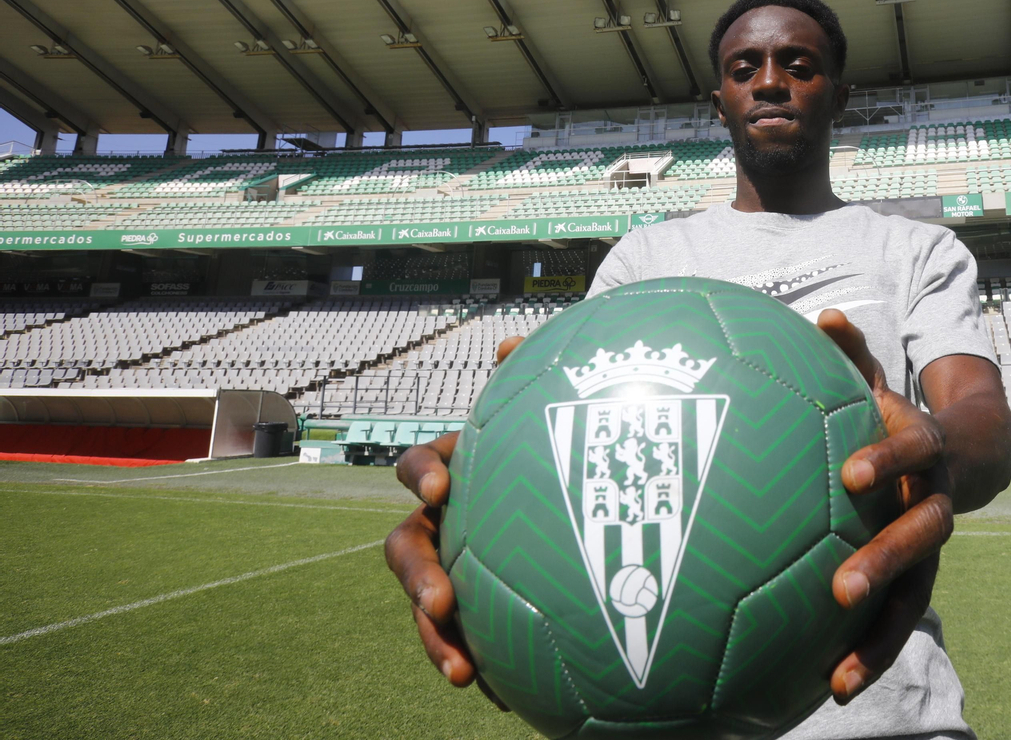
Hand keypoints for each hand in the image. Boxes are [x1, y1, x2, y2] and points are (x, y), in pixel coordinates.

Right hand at [383, 334, 525, 708]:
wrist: (574, 496)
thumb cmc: (552, 449)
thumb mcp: (548, 412)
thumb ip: (531, 377)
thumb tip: (510, 343)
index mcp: (453, 473)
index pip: (420, 466)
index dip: (424, 472)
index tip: (444, 486)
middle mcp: (443, 523)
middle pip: (408, 550)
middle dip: (418, 577)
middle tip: (442, 601)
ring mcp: (455, 570)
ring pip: (428, 607)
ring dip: (436, 639)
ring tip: (462, 672)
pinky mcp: (479, 613)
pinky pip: (469, 642)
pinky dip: (482, 666)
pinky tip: (503, 695)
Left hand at [815, 309, 953, 705]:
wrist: (968, 454)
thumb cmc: (900, 414)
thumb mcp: (880, 382)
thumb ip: (853, 354)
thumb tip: (823, 316)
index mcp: (924, 453)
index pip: (912, 454)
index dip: (887, 460)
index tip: (852, 474)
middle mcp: (933, 504)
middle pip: (921, 538)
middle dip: (886, 562)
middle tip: (843, 589)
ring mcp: (929, 550)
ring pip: (915, 598)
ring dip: (880, 639)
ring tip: (839, 680)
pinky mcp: (916, 582)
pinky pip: (895, 623)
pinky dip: (867, 654)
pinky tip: (826, 689)